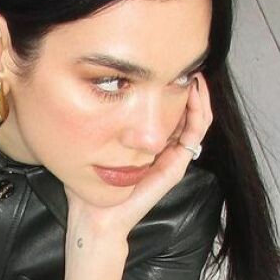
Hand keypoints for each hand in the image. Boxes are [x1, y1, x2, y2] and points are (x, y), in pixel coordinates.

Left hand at [66, 71, 214, 245]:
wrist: (94, 217)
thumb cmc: (89, 186)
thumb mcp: (90, 143)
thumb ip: (93, 122)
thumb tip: (79, 91)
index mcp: (148, 145)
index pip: (170, 111)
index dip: (173, 87)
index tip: (167, 64)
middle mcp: (164, 151)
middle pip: (188, 112)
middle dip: (189, 86)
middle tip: (187, 62)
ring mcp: (172, 160)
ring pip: (198, 121)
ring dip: (200, 96)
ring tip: (195, 73)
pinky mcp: (174, 168)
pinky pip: (195, 136)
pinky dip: (198, 113)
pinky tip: (193, 92)